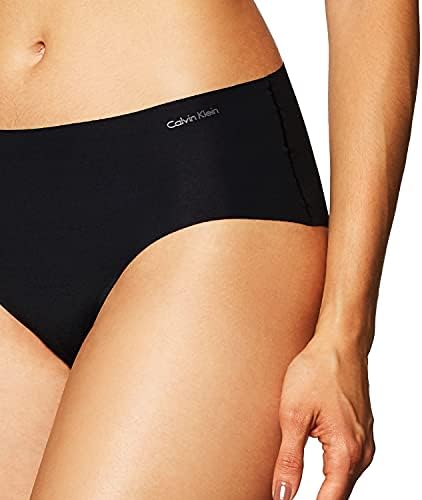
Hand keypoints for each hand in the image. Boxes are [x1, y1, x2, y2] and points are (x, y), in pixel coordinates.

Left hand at [271, 327, 374, 498]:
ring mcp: (364, 440)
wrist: (338, 344)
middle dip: (316, 498)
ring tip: (296, 482)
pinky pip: (347, 460)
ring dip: (324, 485)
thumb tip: (283, 495)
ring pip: (343, 478)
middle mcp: (362, 451)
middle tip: (287, 493)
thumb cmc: (317, 371)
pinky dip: (331, 467)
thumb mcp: (293, 415)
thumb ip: (289, 460)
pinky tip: (314, 461)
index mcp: (347, 452)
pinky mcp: (360, 430)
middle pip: (338, 492)